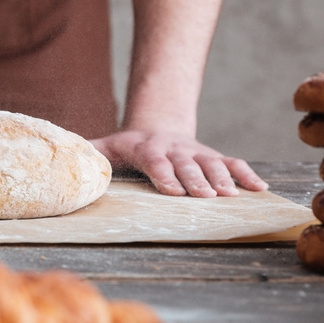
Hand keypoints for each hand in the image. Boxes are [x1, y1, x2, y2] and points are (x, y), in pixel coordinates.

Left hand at [89, 130, 267, 197]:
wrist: (156, 126)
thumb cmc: (127, 146)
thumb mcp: (106, 146)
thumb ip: (88, 152)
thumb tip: (63, 157)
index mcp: (147, 148)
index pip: (156, 161)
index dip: (165, 175)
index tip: (173, 190)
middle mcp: (175, 149)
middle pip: (187, 165)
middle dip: (197, 180)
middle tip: (206, 196)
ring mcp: (196, 152)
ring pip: (212, 163)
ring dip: (223, 179)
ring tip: (232, 196)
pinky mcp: (212, 156)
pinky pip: (232, 163)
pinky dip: (246, 175)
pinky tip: (260, 189)